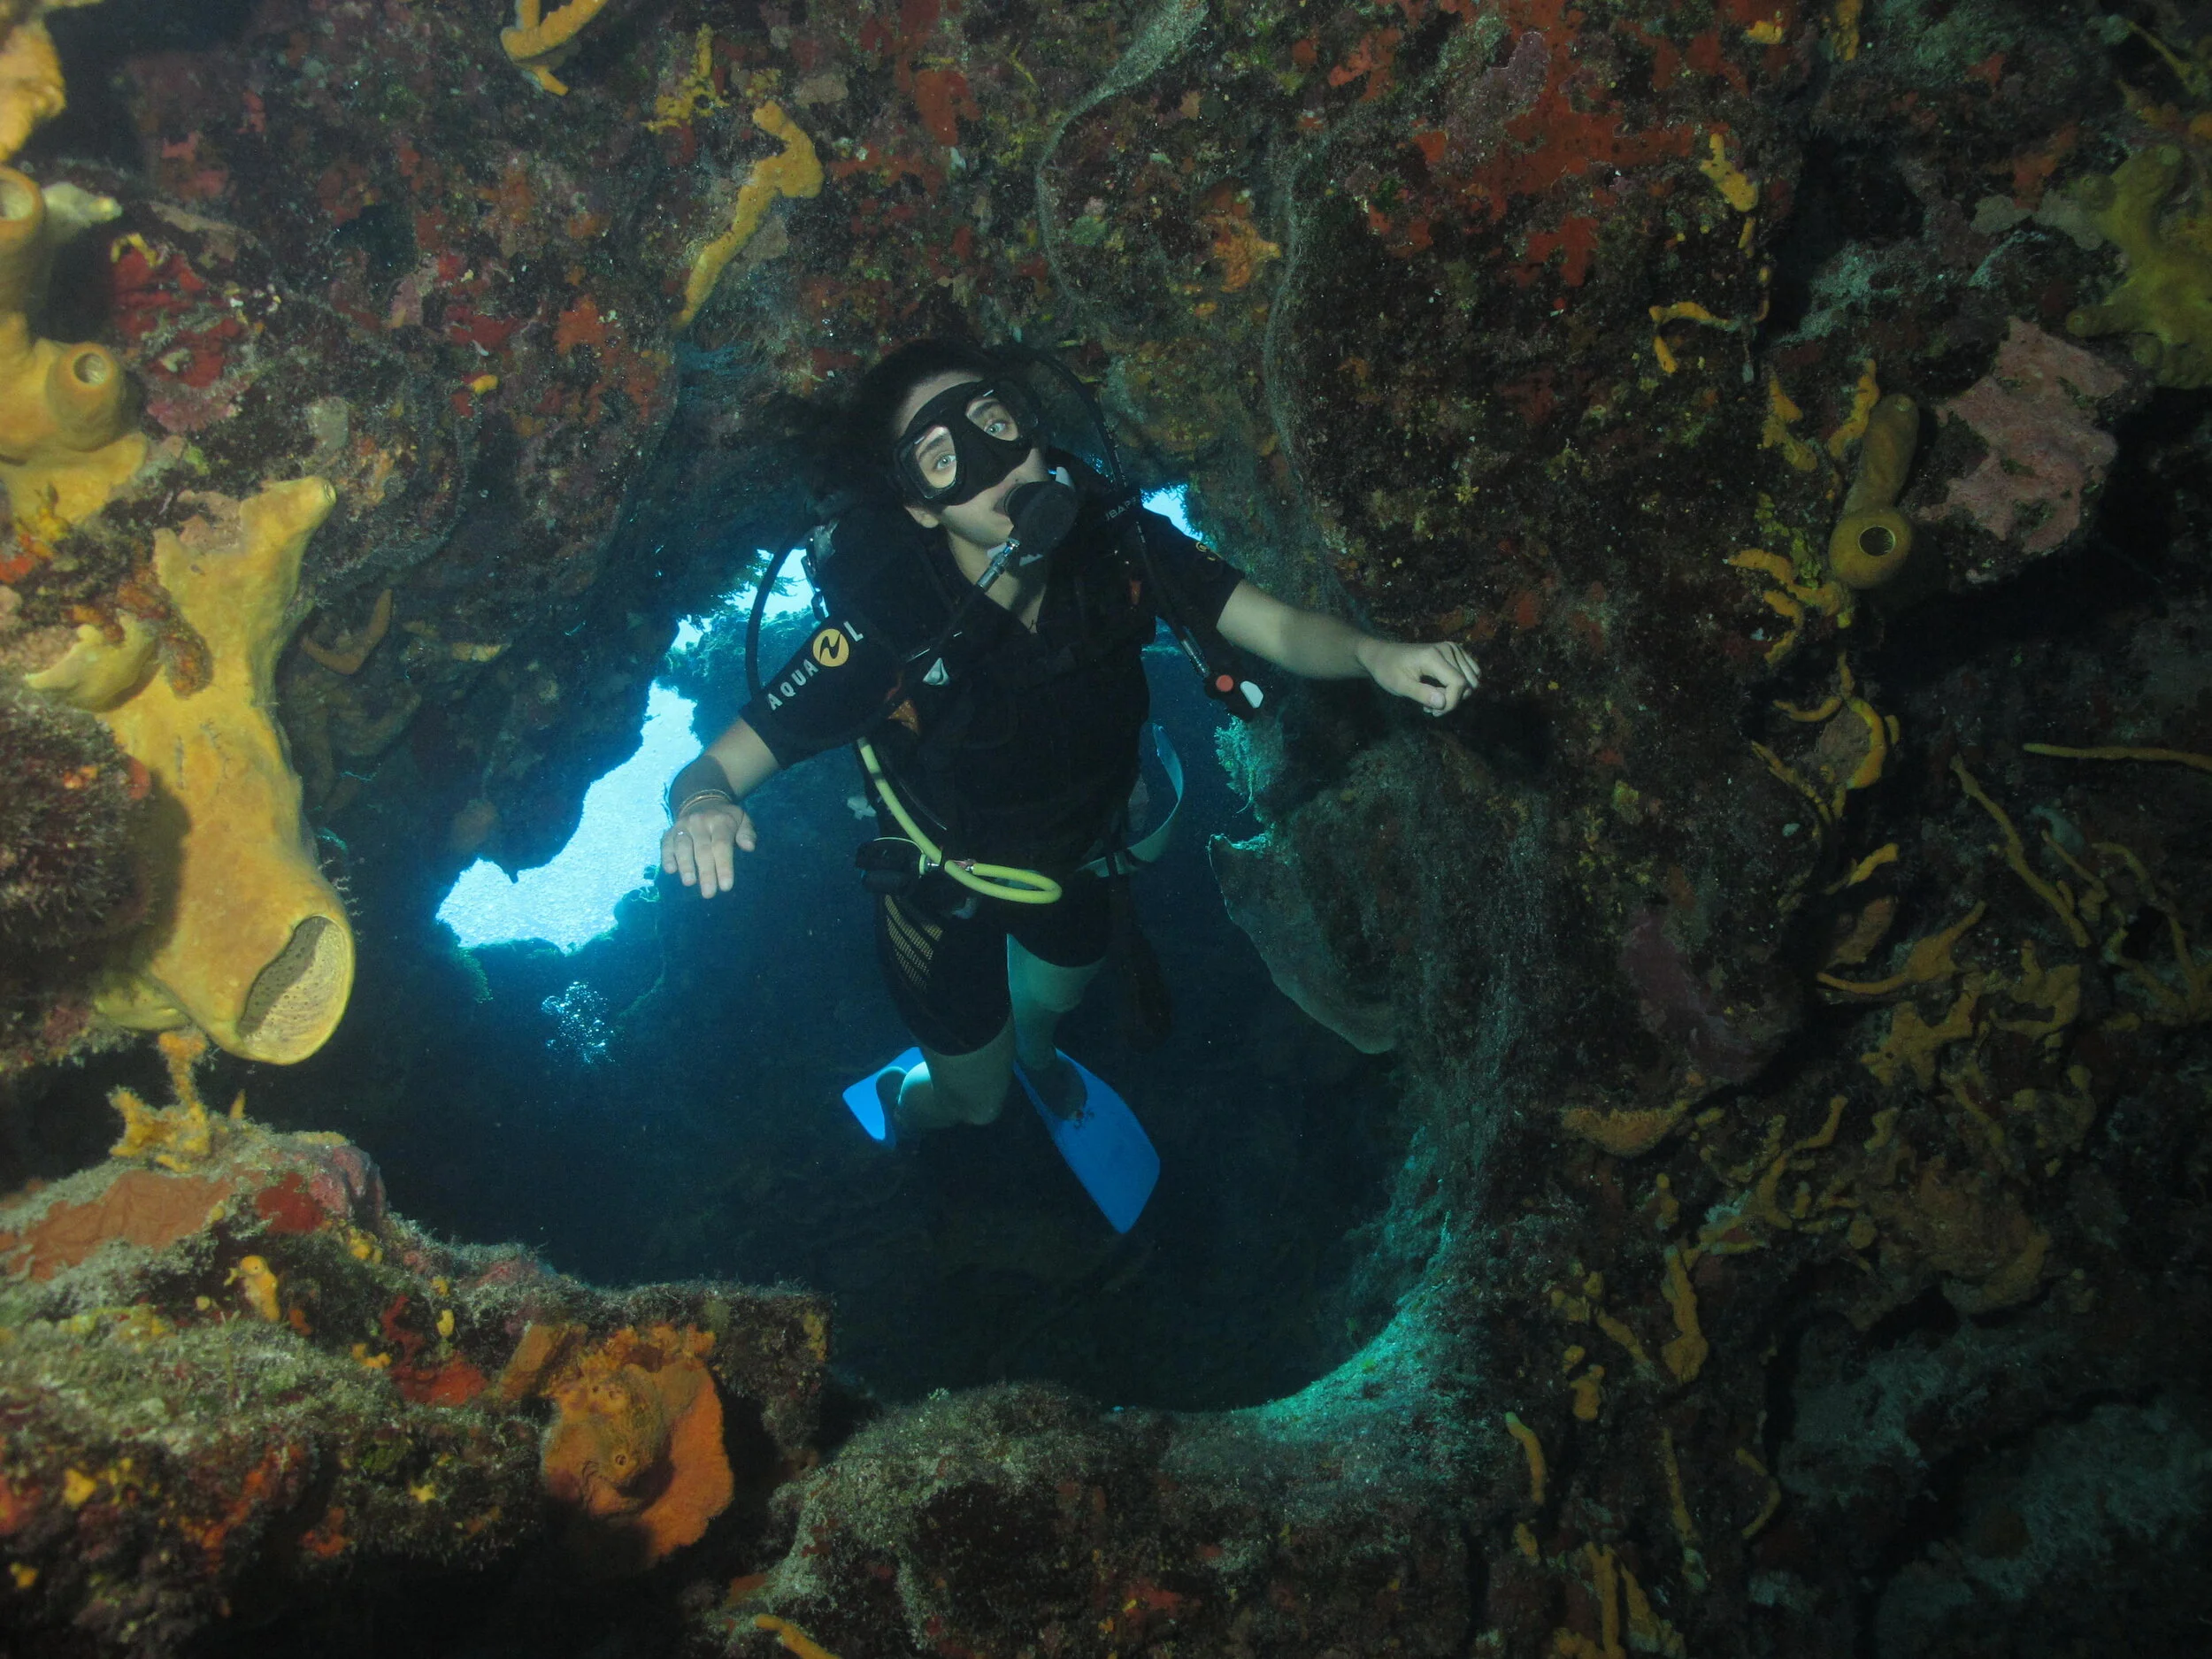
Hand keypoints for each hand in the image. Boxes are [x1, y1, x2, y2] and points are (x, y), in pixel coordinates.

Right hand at [660, 799, 756, 898]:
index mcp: (720, 821)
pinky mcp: (670, 831)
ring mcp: (683, 826)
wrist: (702, 800)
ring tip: (689, 882)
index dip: (724, 866)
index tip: (726, 886)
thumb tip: (749, 847)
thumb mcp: (742, 819)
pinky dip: (667, 856)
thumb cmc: (726, 818)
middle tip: (709, 893)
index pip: (722, 845)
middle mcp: (700, 822)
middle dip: (706, 872)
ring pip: (683, 846)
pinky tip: (670, 870)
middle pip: (703, 849)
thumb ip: (747, 833)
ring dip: (685, 865)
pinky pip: (666, 844)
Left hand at [1356, 639, 1480, 715]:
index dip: (1451, 703)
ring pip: (1472, 679)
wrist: (1383, 654)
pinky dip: (1461, 685)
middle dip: (1452, 701)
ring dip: (1457, 695)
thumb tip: (1443, 704)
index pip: (1459, 683)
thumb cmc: (1388, 670)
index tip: (1433, 712)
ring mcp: (1454, 648)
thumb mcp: (1399, 686)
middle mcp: (1448, 649)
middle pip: (1468, 683)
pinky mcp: (1456, 650)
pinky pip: (1472, 672)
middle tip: (1430, 708)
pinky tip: (1442, 690)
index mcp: (1433, 656)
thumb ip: (1421, 694)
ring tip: (1434, 699)